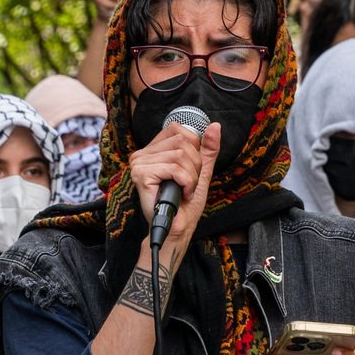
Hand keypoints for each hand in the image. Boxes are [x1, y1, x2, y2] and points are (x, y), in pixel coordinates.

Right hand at [129, 119, 220, 254]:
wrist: (177, 227)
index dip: (193, 147)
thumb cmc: (185, 203)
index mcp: (152, 150)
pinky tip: (181, 194)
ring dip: (191, 177)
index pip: (177, 129)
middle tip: (189, 183)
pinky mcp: (142, 175)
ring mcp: (140, 164)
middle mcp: (142, 154)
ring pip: (180, 155)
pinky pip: (175, 169)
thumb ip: (207, 149)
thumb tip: (215, 126)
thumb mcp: (200, 171)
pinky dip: (186, 183)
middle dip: (195, 164)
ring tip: (185, 190)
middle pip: (181, 141)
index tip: (191, 169)